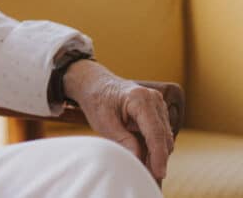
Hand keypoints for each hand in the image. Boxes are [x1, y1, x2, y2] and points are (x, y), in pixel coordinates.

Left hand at [61, 59, 174, 180]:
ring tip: (145, 168)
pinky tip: (146, 157)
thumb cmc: (97, 100)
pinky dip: (155, 145)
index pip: (155, 132)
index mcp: (140, 98)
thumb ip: (122, 140)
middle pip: (163, 136)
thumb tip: (138, 160)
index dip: (158, 155)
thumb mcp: (104, 122)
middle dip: (158, 158)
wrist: (95, 84)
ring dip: (157, 153)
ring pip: (165, 136)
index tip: (158, 173)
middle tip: (149, 176)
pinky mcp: (158, 110)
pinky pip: (161, 132)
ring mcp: (158, 104)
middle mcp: (154, 99)